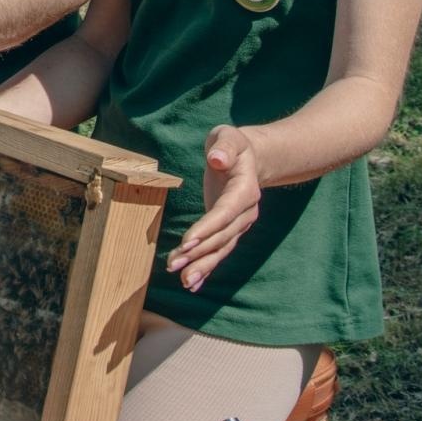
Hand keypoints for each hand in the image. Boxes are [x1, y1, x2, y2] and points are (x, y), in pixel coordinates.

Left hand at [166, 125, 261, 292]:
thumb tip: (217, 159)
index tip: (186, 241)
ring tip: (183, 280)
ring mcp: (238, 224)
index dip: (206, 228)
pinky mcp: (229, 230)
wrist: (247, 158)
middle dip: (198, 252)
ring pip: (220, 249)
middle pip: (221, 236)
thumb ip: (224, 146)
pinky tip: (193, 283)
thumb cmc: (232, 145)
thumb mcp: (229, 137)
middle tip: (174, 265)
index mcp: (245, 190)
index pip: (224, 213)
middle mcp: (245, 212)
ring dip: (201, 265)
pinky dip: (206, 268)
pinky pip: (218, 251)